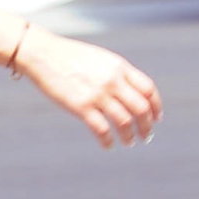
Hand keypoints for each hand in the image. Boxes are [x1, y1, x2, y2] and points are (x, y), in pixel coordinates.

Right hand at [15, 24, 161, 148]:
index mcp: (119, 67)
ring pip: (124, 121)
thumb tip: (130, 92)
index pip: (148, 89)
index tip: (156, 118)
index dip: (156, 106)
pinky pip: (101, 129)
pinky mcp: (81, 106)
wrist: (43, 54)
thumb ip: (117, 73)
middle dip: (146, 125)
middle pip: (140, 108)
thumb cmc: (70, 56)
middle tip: (146, 136)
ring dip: (129, 135)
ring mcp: (97, 94)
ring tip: (129, 142)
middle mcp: (112, 81)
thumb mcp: (100, 59)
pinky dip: (107, 140)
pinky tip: (107, 145)